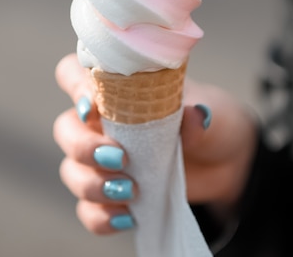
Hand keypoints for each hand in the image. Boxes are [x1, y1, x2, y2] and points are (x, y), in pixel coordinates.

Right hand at [53, 53, 257, 233]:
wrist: (226, 162)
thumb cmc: (210, 123)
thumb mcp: (213, 112)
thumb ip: (199, 115)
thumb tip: (195, 114)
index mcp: (118, 90)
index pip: (74, 74)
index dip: (73, 86)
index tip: (92, 108)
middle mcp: (102, 122)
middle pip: (65, 128)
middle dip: (83, 146)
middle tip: (119, 158)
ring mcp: (102, 160)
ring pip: (71, 169)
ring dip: (92, 184)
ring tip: (130, 192)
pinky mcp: (110, 193)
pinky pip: (87, 208)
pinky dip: (100, 216)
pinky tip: (127, 219)